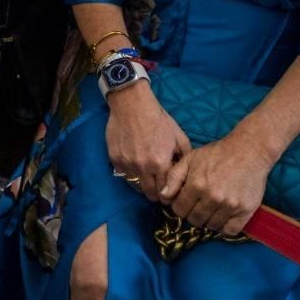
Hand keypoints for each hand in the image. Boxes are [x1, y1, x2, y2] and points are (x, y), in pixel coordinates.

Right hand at [104, 83, 190, 200]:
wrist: (132, 104)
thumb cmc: (158, 120)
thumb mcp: (179, 137)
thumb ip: (184, 157)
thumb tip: (185, 173)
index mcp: (161, 164)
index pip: (165, 193)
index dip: (168, 195)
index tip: (169, 193)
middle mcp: (143, 167)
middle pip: (149, 194)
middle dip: (156, 193)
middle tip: (158, 187)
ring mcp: (127, 164)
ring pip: (136, 184)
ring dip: (142, 181)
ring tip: (146, 172)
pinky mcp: (114, 159)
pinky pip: (123, 173)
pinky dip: (129, 171)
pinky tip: (134, 161)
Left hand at [161, 134, 273, 235]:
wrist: (248, 151)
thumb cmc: (217, 153)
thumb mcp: (190, 158)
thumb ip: (173, 177)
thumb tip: (163, 196)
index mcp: (196, 185)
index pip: (179, 210)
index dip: (179, 206)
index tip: (185, 201)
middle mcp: (212, 198)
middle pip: (194, 220)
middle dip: (192, 214)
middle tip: (198, 205)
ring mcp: (229, 206)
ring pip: (211, 226)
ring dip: (209, 220)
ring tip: (212, 209)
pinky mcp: (245, 211)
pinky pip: (230, 231)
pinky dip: (225, 228)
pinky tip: (223, 218)